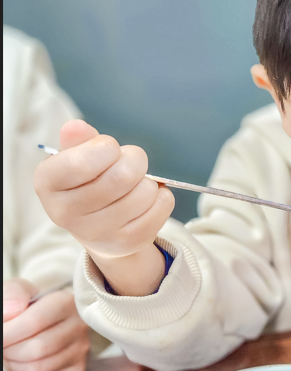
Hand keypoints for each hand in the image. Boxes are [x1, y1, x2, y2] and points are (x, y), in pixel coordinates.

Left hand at [3, 278, 89, 370]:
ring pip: (37, 369)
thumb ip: (13, 293)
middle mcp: (79, 326)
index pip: (34, 322)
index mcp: (66, 302)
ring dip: (15, 365)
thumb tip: (10, 312)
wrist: (50, 318)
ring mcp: (81, 349)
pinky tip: (24, 363)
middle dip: (10, 351)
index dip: (8, 333)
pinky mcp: (77, 369)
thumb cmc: (30, 306)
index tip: (0, 334)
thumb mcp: (20, 291)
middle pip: (36, 350)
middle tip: (5, 345)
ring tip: (13, 353)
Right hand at [34, 120, 173, 295]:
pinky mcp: (127, 243)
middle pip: (121, 176)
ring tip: (136, 185)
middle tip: (131, 163)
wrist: (99, 229)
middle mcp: (66, 213)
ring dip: (148, 181)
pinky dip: (162, 197)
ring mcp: (97, 233)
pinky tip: (147, 200)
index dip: (107, 148)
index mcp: (48, 183)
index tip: (108, 150)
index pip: (83, 161)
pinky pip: (161, 206)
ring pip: (144, 192)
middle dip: (135, 160)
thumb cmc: (88, 183)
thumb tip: (76, 127)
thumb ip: (78, 140)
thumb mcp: (76, 157)